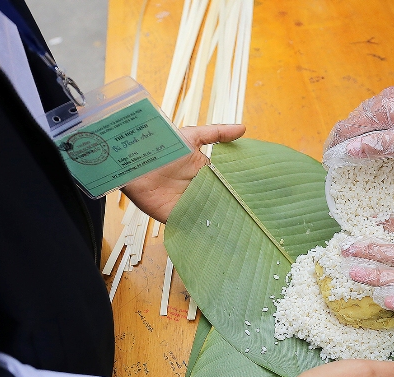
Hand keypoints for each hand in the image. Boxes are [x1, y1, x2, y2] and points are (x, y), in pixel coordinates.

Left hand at [122, 124, 245, 222]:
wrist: (133, 163)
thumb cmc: (160, 146)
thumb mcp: (191, 136)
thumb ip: (217, 133)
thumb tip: (243, 128)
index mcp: (206, 172)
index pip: (228, 182)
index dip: (241, 187)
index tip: (260, 190)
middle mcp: (200, 190)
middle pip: (223, 201)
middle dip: (237, 206)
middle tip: (255, 211)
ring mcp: (190, 204)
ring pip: (212, 214)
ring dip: (224, 219)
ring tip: (244, 224)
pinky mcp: (177, 217)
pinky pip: (194, 225)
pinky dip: (205, 229)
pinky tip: (220, 232)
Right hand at [323, 44, 393, 165]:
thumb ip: (380, 146)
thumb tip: (348, 151)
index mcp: (383, 111)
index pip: (346, 128)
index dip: (334, 146)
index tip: (328, 163)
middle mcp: (387, 101)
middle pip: (355, 121)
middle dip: (343, 141)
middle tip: (339, 164)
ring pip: (370, 118)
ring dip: (359, 135)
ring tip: (356, 155)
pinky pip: (385, 116)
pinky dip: (376, 130)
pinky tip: (384, 141)